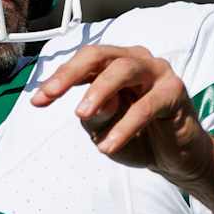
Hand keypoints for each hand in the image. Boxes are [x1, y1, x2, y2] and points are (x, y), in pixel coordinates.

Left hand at [30, 45, 213, 185]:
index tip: (37, 100)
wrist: (176, 158)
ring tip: (81, 114)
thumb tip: (89, 104)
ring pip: (123, 69)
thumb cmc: (138, 138)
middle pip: (100, 55)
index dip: (58, 78)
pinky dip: (125, 126)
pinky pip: (146, 106)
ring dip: (99, 91)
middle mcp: (136, 60)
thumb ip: (95, 115)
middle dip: (71, 73)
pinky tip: (109, 146)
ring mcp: (157, 72)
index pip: (83, 63)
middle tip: (50, 95)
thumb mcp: (105, 130)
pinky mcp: (175, 91)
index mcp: (114, 65)